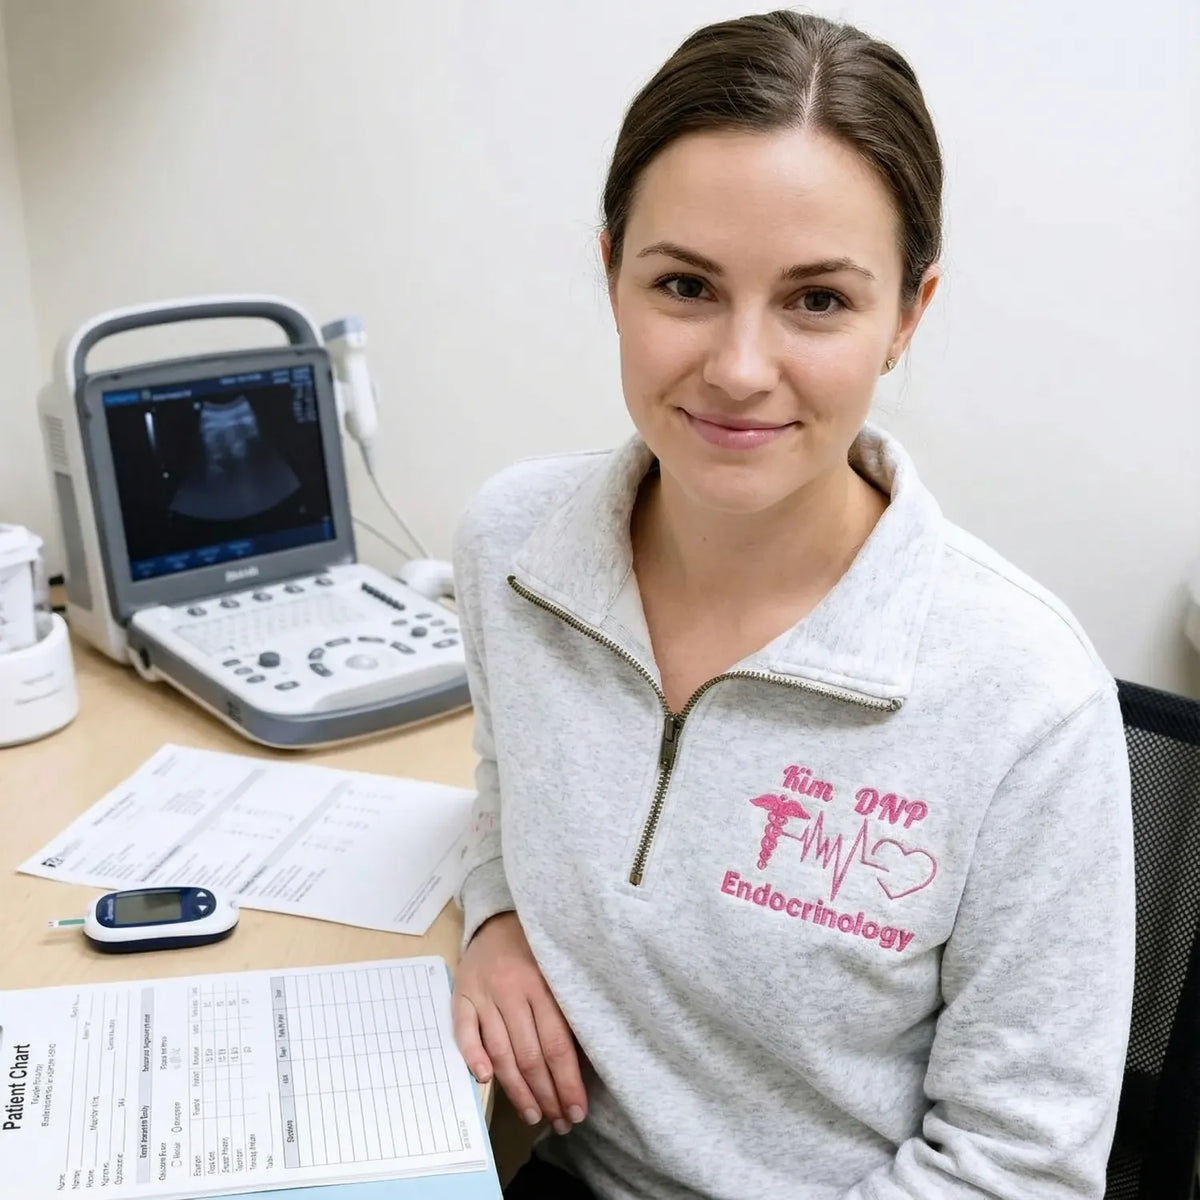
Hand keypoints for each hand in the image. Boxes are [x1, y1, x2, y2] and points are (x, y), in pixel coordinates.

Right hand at [453, 911, 587, 1134]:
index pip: (558, 1045)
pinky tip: (484, 1080)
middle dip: (546, 1094)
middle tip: (557, 1122)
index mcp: (544, 985)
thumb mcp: (557, 974)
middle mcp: (513, 990)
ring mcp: (485, 993)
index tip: (577, 1112)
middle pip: (531, 1054)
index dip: (568, 1083)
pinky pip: (464, 1030)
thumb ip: (563, 1013)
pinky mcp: (461, 995)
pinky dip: (473, 1055)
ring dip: (517, 1089)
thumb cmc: (535, 953)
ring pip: (501, 1050)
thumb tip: (577, 1068)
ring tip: (533, 1114)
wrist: (497, 920)